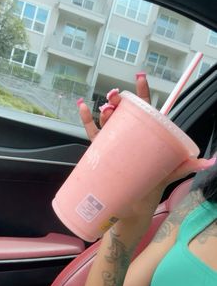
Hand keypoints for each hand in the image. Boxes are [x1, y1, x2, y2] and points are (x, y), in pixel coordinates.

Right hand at [78, 76, 215, 218]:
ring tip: (106, 109)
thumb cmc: (152, 186)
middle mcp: (129, 136)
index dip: (142, 92)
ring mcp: (115, 144)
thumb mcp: (169, 173)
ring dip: (105, 111)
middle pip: (123, 113)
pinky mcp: (103, 154)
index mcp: (145, 136)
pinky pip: (93, 135)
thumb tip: (206, 162)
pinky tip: (82, 107)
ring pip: (108, 122)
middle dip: (119, 101)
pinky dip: (86, 120)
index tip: (140, 77)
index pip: (146, 110)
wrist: (134, 208)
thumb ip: (185, 166)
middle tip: (116, 97)